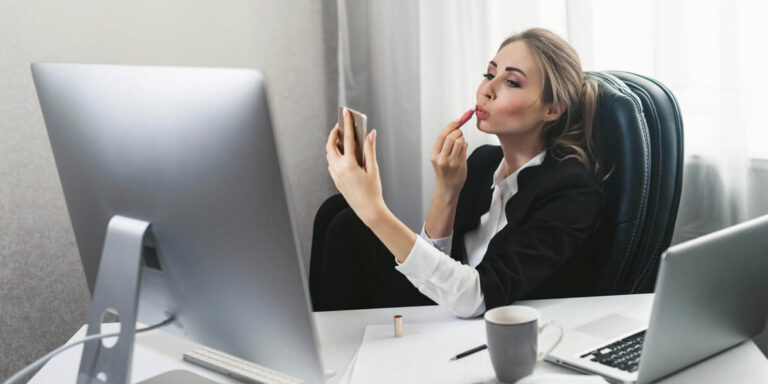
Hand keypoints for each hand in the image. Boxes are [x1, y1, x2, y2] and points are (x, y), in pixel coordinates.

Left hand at [326, 108, 383, 225]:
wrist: (368, 210)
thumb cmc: (373, 190)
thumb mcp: (373, 168)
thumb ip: (370, 149)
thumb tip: (370, 133)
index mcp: (349, 164)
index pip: (347, 139)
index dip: (347, 124)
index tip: (346, 112)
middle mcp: (339, 169)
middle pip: (331, 145)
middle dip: (334, 133)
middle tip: (340, 125)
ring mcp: (335, 175)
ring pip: (329, 155)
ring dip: (333, 144)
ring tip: (341, 137)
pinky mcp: (336, 180)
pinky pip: (331, 163)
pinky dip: (334, 155)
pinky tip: (342, 153)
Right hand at [430, 109, 472, 194]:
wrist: (447, 188)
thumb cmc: (444, 172)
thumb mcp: (439, 158)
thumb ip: (444, 145)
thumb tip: (455, 127)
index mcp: (434, 155)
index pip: (441, 136)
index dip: (451, 126)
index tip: (457, 120)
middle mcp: (441, 159)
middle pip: (451, 137)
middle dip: (458, 132)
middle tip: (460, 133)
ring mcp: (451, 162)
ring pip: (459, 142)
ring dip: (462, 138)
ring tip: (461, 142)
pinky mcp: (460, 165)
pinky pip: (465, 148)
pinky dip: (465, 145)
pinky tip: (463, 148)